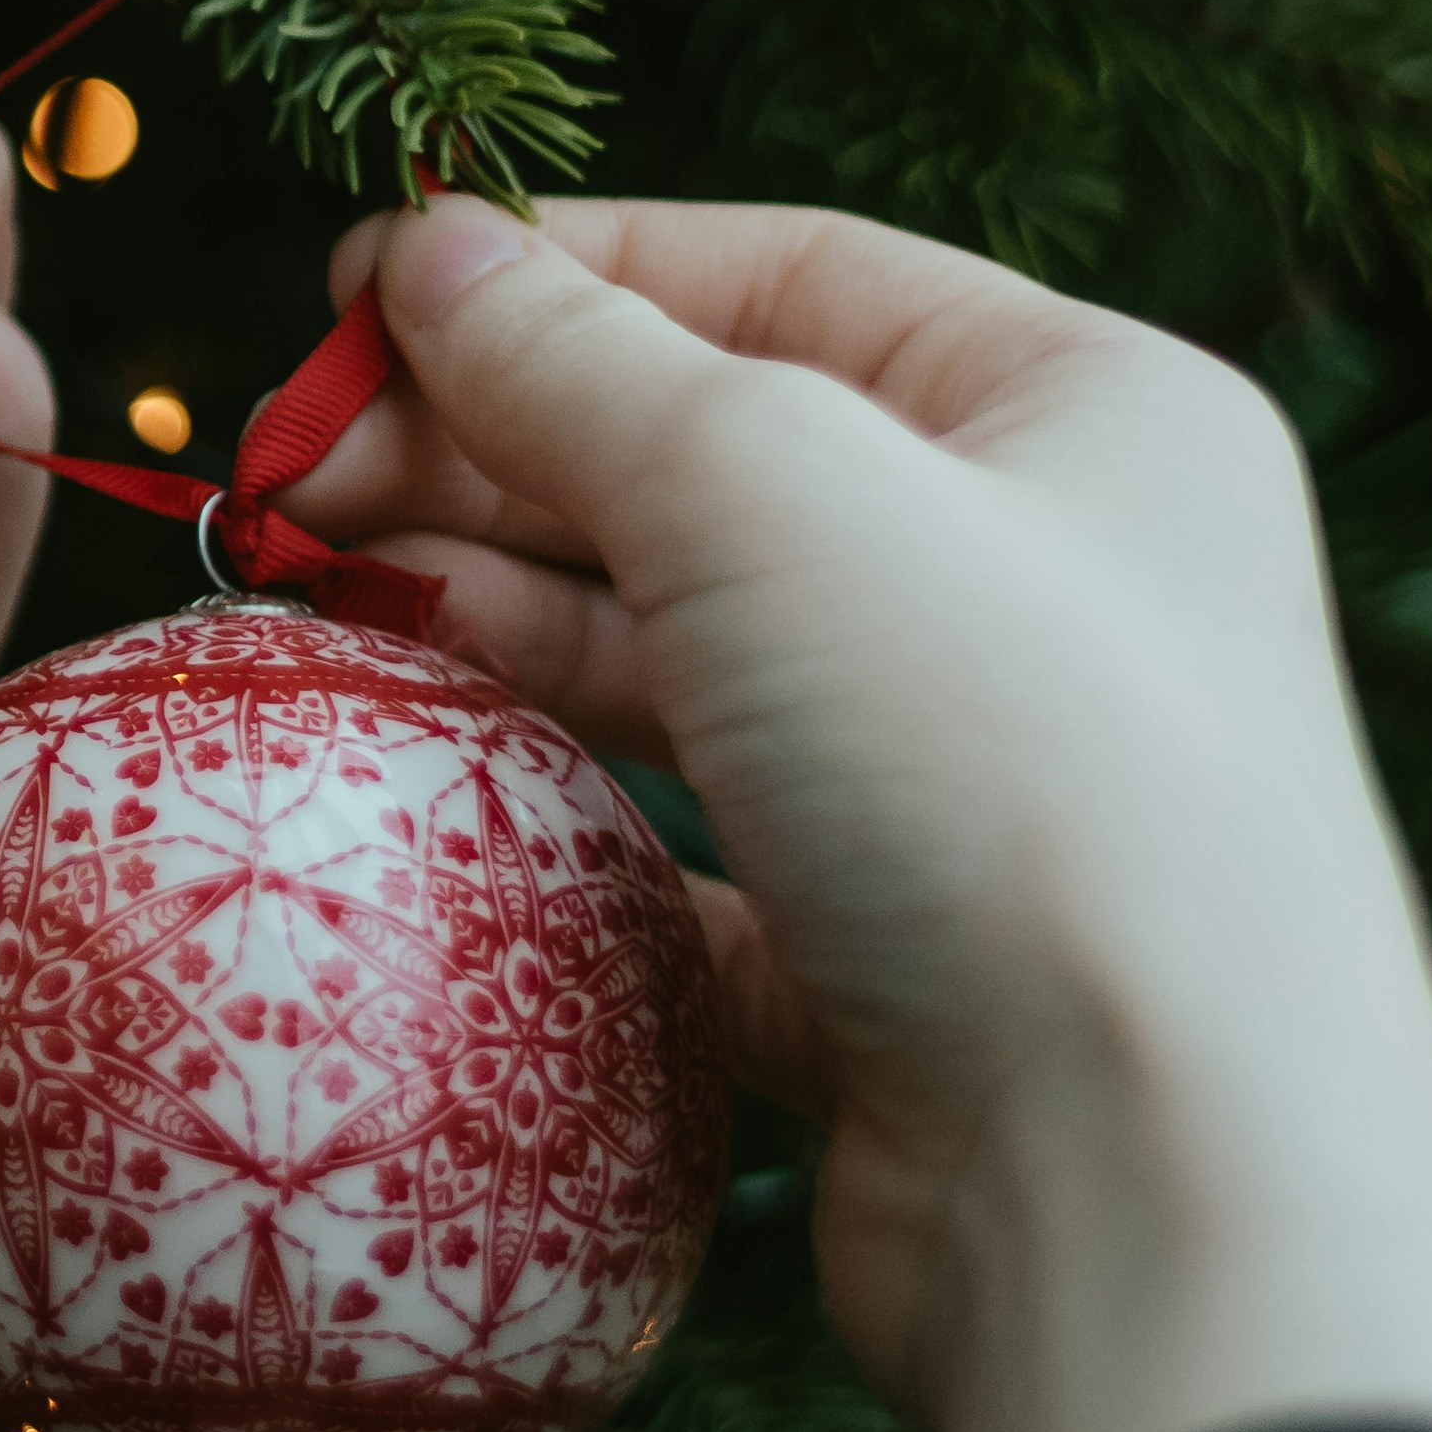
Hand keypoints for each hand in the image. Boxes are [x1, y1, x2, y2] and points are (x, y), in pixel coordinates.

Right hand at [298, 194, 1431, 1431]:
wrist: (1153, 1187)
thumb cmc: (1001, 761)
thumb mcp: (765, 484)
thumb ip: (571, 357)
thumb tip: (425, 244)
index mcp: (1085, 411)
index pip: (783, 276)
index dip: (552, 271)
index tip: (344, 297)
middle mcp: (1048, 585)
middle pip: (715, 465)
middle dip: (487, 452)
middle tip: (278, 480)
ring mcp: (973, 791)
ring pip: (690, 662)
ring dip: (496, 617)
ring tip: (310, 597)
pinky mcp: (897, 978)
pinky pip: (694, 857)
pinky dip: (558, 810)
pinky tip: (423, 774)